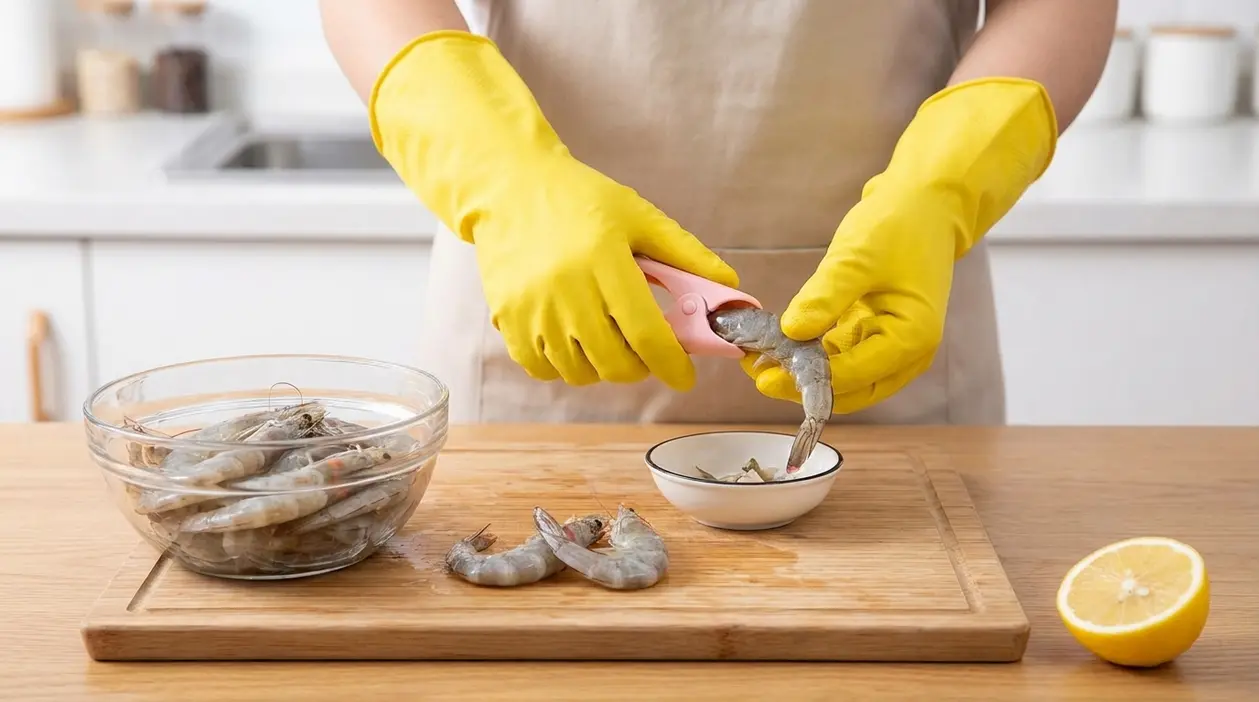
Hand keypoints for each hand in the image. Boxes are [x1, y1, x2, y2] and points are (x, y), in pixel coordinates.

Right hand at [368, 30, 736, 390]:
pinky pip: (542, 368)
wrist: (510, 186)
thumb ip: (685, 253)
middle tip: (647, 351)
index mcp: (604, 260)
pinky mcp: (506, 319)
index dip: (672, 364)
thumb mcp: (639, 215)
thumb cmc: (580, 199)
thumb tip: (728, 286)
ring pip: (579, 372)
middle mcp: (565, 289)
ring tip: (610, 340)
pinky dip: (564, 367)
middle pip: (614, 362)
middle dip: (641, 368)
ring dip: (603, 368)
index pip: (646, 333)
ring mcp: (532, 308)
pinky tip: (575, 342)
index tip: (685, 376)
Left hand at [742, 190, 955, 412]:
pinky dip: (814, 356)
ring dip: (805, 374)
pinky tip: (781, 347)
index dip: (806, 382)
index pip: (853, 377)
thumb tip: (790, 332)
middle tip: (756, 373)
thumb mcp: (856, 258)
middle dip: (802, 387)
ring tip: (761, 361)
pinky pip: (843, 357)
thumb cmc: (897, 226)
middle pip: (850, 390)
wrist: (923, 204)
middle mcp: (908, 353)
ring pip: (844, 378)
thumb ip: (825, 297)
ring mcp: (893, 346)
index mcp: (911, 337)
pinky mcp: (878, 335)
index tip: (764, 377)